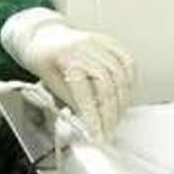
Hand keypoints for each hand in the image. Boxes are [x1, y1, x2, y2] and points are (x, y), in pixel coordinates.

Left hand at [1, 8, 134, 139]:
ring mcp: (98, 42)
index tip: (98, 135)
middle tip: (109, 129)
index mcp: (65, 58)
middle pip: (106, 83)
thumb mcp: (51, 84)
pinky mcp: (108, 41)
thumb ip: (72, 102)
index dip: (94, 117)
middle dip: (110, 111)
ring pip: (120, 73)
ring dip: (122, 99)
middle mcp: (83, 47)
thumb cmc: (44, 61)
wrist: (43, 38)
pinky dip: (129, 79)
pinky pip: (127, 60)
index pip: (85, 92)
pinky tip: (125, 93)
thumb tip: (90, 124)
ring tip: (117, 116)